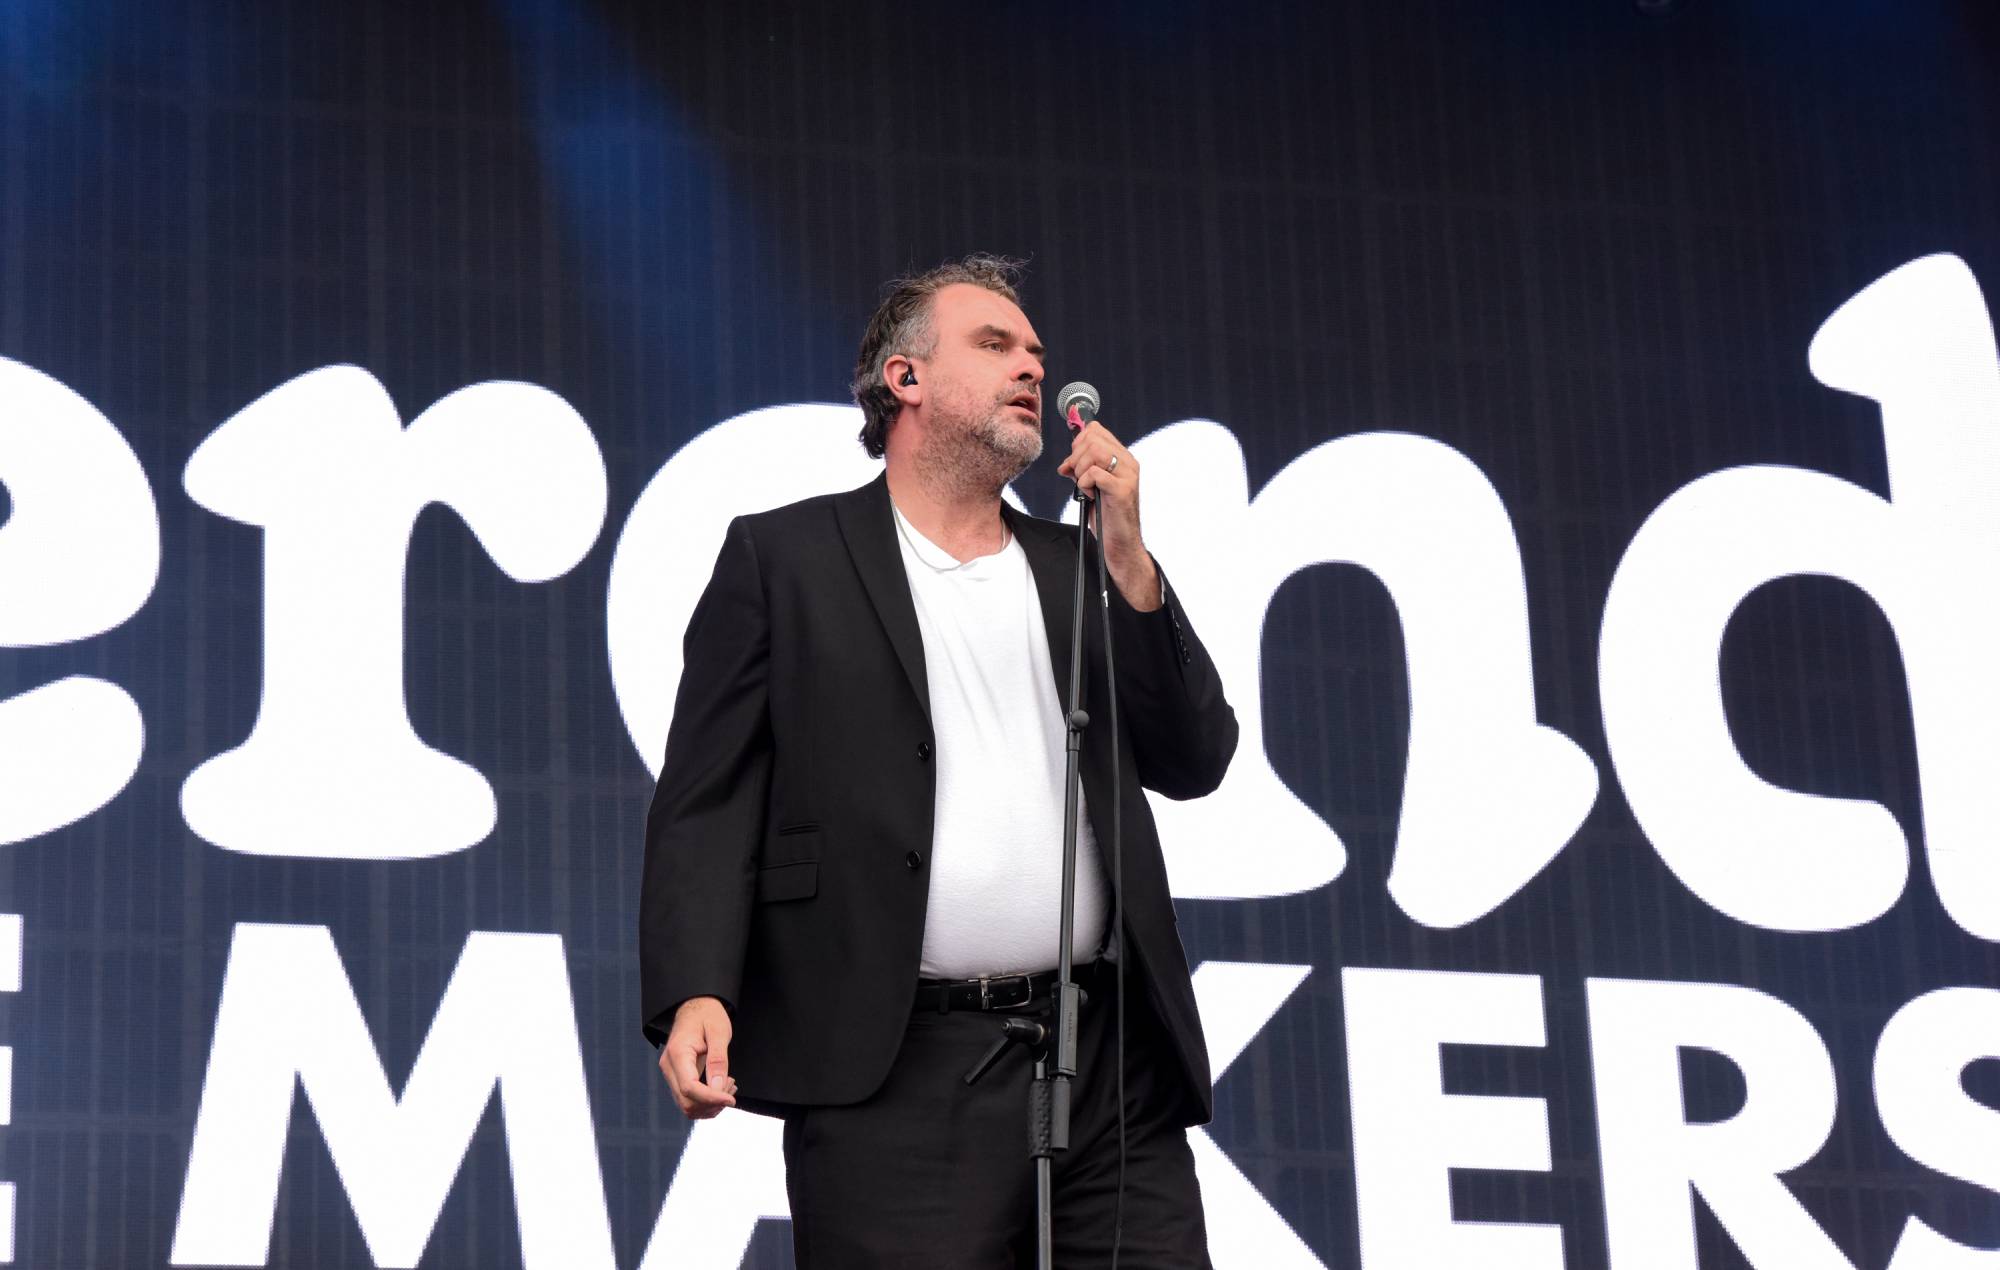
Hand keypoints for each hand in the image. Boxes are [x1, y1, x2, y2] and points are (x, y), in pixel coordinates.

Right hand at [659, 996, 737, 1118]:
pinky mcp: (677, 1078)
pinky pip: (689, 1099)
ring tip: (728, 1085)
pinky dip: (706, 1100)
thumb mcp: (718, 1032)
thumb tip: (718, 1087)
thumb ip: (718, 1060)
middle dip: (712, 1102)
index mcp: (678, 1053)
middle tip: (732, 1087)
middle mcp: (669, 1067)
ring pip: (687, 1105)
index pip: (689, 1088)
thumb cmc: (707, 1015)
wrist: (696, 1007)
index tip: (731, 1099)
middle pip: (686, 1101)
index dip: (711, 1098)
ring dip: (710, 1104)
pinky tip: (721, 1087)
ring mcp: (671, 1074)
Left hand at [1057, 420, 1160, 610]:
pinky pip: (1094, 474)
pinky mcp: (1123, 490)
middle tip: (1075, 477)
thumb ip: (1082, 469)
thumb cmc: (1106, 516)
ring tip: (1084, 486)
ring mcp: (1128, 475)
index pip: (1095, 430)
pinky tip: (1090, 496)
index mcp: (1122, 457)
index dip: (1077, 444)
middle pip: (1092, 439)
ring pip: (1094, 452)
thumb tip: (1065, 463)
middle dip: (1075, 457)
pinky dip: (1084, 484)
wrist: (1119, 543)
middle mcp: (1128, 462)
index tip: (1074, 464)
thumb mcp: (1091, 486)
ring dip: (1080, 470)